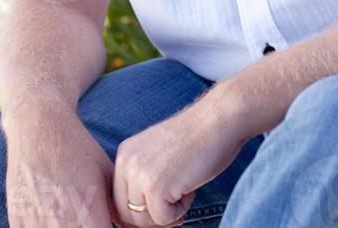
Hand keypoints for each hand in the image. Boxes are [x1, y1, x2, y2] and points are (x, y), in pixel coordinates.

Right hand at [6, 111, 124, 226]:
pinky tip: (50, 218)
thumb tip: (123, 226)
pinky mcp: (17, 222)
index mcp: (89, 213)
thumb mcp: (106, 174)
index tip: (104, 225)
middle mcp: (63, 223)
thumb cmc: (77, 148)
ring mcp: (36, 225)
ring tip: (68, 217)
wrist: (39, 126)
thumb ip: (115, 208)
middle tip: (87, 221)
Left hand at [113, 95, 246, 226]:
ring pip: (143, 220)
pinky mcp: (156, 187)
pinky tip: (190, 189)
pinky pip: (163, 219)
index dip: (142, 210)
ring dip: (166, 213)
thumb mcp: (157, 152)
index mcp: (125, 153)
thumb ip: (143, 176)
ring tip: (183, 190)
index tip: (162, 205)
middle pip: (127, 213)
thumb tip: (136, 215)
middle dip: (152, 216)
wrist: (218, 120)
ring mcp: (140, 174)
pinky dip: (180, 212)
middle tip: (175, 202)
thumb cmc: (196, 137)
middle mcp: (127, 162)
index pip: (120, 199)